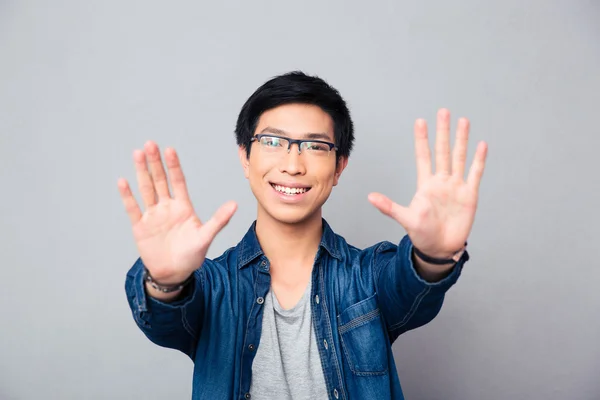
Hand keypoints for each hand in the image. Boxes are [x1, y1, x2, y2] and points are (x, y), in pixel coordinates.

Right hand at [117, 141, 236, 283]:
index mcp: (183, 207)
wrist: (173, 273)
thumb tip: (235, 204)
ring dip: (141, 172)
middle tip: (150, 144)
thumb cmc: (191, 256)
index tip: (170, 150)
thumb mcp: (205, 237)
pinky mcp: (140, 226)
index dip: (173, 166)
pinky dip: (128, 195)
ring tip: (137, 154)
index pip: (178, 182)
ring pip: (146, 189)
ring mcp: (153, 215)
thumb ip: (219, 220)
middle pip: (160, 180)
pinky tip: (123, 181)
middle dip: (155, 162)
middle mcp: (167, 207)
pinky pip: (133, 208)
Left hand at [368, 109, 487, 258]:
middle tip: (443, 111)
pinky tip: (481, 145)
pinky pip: (474, 174)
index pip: (423, 156)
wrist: (440, 248)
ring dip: (462, 140)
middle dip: (443, 132)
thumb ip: (389, 207)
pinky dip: (478, 160)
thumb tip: (370, 197)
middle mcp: (441, 181)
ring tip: (463, 121)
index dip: (422, 139)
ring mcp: (456, 186)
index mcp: (425, 184)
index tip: (420, 121)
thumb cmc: (422, 234)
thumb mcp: (405, 218)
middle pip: (443, 151)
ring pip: (459, 157)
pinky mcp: (469, 195)